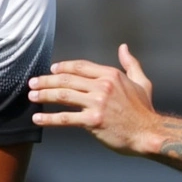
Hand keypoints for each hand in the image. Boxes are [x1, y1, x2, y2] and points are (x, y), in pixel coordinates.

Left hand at [28, 43, 160, 154]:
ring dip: (44, 95)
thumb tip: (123, 48)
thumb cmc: (145, 111)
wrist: (149, 133)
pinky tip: (38, 118)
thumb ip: (131, 64)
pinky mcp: (93, 121)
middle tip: (32, 83)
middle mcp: (103, 86)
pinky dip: (49, 118)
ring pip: (63, 96)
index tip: (52, 69)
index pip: (80, 66)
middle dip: (47, 80)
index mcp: (111, 75)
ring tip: (31, 96)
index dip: (64, 67)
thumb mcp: (142, 82)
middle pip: (67, 79)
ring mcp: (97, 103)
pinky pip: (66, 118)